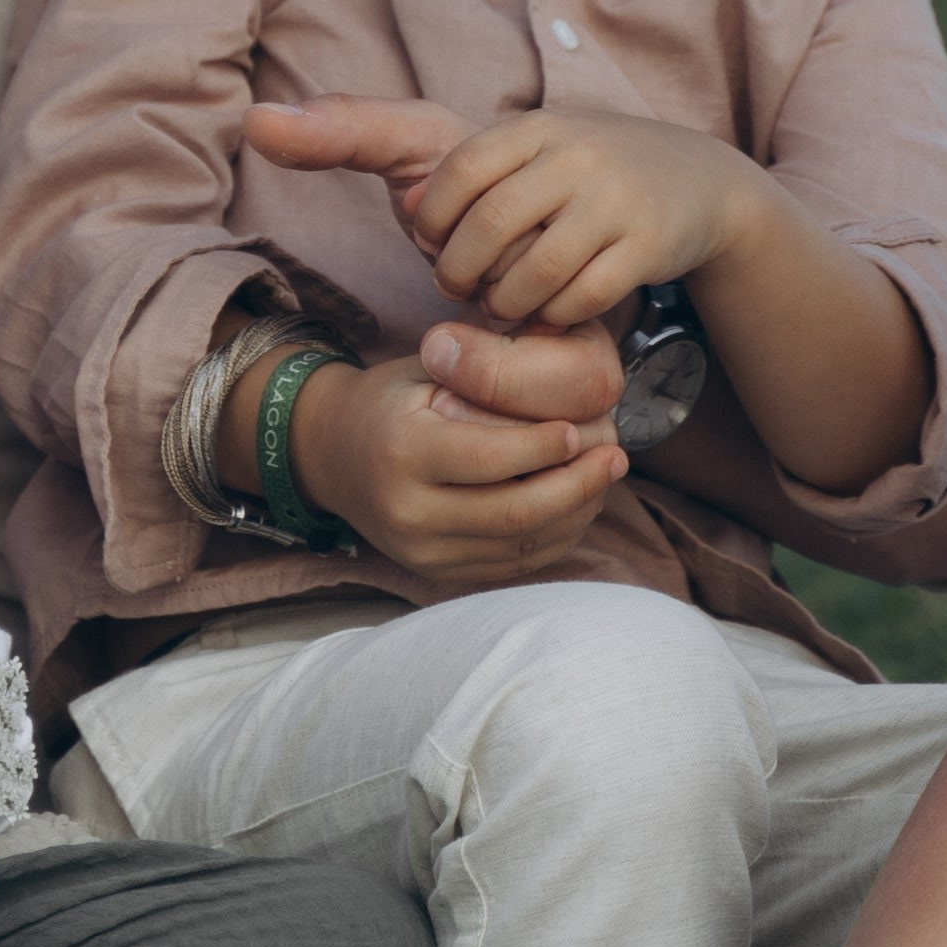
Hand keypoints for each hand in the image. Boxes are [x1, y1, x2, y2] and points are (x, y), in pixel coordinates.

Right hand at [285, 348, 627, 588]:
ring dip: (574, 514)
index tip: (584, 428)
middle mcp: (409, 511)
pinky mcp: (436, 573)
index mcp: (403, 451)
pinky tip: (577, 506)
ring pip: (520, 545)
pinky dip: (553, 538)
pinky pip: (511, 564)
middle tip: (616, 456)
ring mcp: (421, 551)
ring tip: (606, 478)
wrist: (330, 455)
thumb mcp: (424, 374)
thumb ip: (484, 381)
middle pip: (514, 512)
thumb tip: (563, 385)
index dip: (545, 448)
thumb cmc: (388, 402)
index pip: (490, 459)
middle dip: (576, 486)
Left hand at [405, 107, 747, 328]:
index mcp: (539, 128)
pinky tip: (546, 312)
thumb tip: (411, 202)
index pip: (462, 169)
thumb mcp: (541, 147)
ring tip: (497, 306)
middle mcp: (577, 157)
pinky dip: (554, 313)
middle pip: (491, 223)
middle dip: (459, 267)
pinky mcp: (649, 246)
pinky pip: (583, 296)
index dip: (433, 216)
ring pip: (536, 269)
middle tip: (453, 288)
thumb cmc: (595, 170)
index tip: (428, 244)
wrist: (702, 180)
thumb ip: (479, 169)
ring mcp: (616, 201)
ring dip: (504, 300)